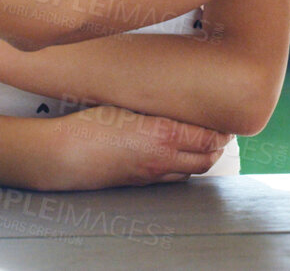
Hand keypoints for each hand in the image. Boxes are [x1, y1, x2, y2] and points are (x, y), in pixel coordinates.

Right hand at [40, 105, 231, 189]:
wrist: (64, 155)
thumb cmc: (89, 125)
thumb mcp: (128, 107)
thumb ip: (157, 110)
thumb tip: (177, 106)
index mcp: (163, 135)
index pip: (207, 138)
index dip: (222, 132)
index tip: (226, 122)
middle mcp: (162, 159)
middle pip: (206, 160)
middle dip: (217, 149)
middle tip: (220, 135)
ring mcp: (152, 175)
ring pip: (191, 173)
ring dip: (201, 160)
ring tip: (203, 145)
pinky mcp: (139, 183)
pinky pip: (171, 179)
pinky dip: (181, 169)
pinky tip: (176, 157)